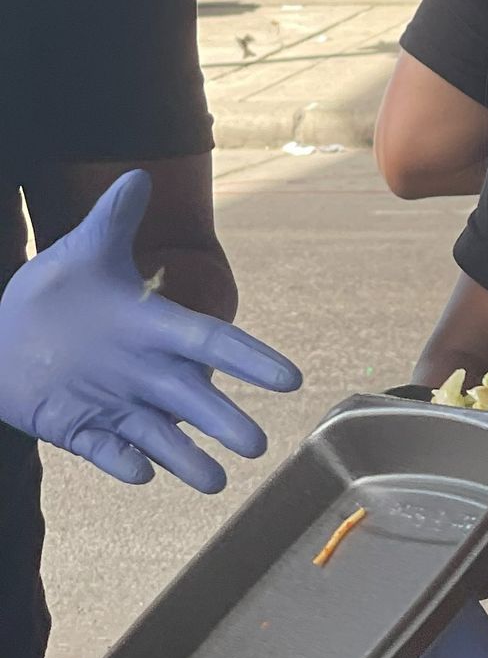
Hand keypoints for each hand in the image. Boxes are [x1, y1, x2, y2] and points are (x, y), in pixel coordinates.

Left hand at [0, 170, 299, 491]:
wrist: (2, 336)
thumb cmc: (52, 293)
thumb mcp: (81, 252)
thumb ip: (113, 220)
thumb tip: (137, 175)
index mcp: (152, 329)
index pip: (211, 344)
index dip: (250, 361)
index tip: (289, 379)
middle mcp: (144, 372)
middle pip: (194, 400)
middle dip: (224, 421)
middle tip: (257, 445)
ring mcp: (114, 404)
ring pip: (160, 436)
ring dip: (186, 459)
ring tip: (214, 482)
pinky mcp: (81, 429)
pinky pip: (108, 451)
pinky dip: (124, 463)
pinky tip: (139, 472)